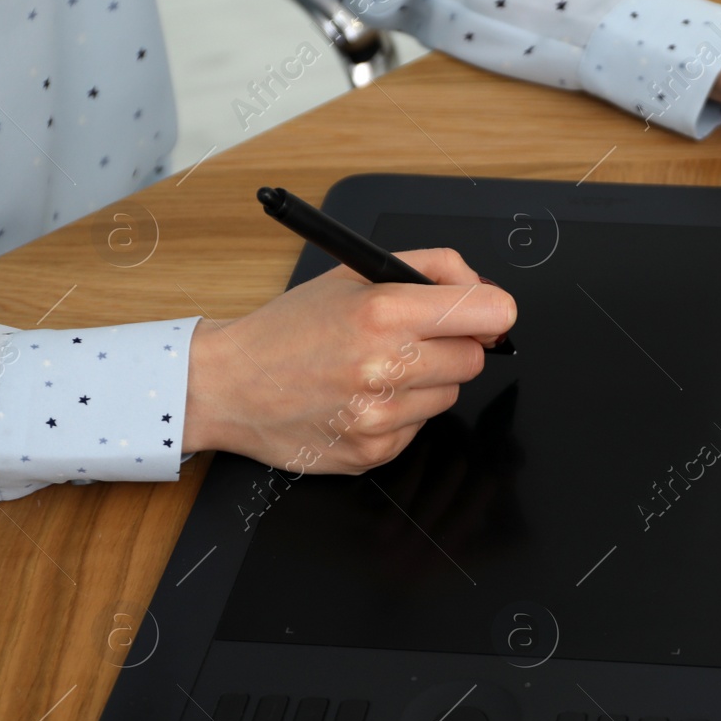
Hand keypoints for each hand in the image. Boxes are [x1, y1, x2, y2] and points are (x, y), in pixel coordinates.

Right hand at [183, 248, 515, 473]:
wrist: (227, 385)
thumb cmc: (289, 328)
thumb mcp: (355, 273)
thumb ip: (431, 268)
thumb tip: (485, 290)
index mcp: (382, 312)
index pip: (490, 312)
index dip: (492, 312)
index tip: (483, 315)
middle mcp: (384, 366)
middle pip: (474, 359)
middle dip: (451, 346)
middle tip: (407, 340)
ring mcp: (380, 415)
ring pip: (450, 395)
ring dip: (425, 382)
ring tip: (374, 370)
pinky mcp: (374, 451)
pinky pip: (420, 428)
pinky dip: (400, 413)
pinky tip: (360, 399)